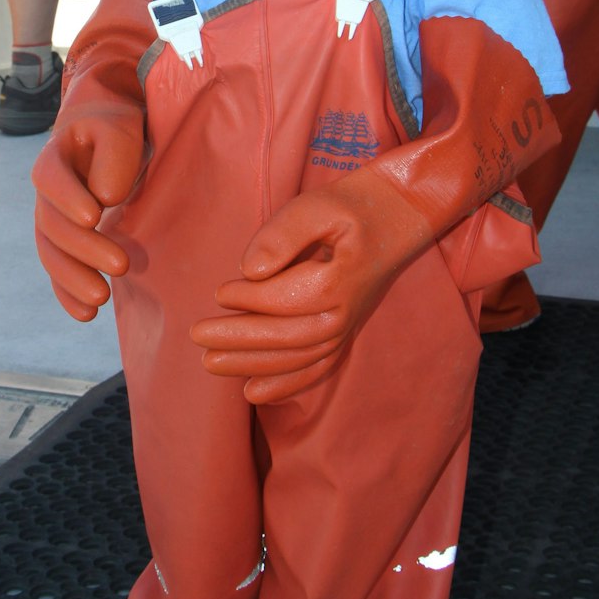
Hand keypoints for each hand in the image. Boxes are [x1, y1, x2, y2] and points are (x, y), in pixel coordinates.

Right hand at [32, 107, 142, 320]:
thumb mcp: (118, 127)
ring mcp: (52, 219)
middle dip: (83, 249)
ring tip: (101, 300)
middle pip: (52, 225)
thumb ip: (113, 155)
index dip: (68, 199)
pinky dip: (67, 293)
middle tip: (121, 266)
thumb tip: (106, 198)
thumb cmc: (114, 126)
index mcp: (53, 158)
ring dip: (72, 279)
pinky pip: (58, 269)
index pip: (51, 180)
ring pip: (51, 252)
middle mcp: (46, 193)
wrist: (104, 130)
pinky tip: (86, 314)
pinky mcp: (65, 241)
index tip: (94, 216)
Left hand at [191, 169, 429, 403]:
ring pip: (296, 359)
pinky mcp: (346, 333)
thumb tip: (250, 270)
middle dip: (239, 339)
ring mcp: (346, 328)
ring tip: (211, 364)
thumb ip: (283, 235)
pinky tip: (254, 393)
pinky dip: (287, 385)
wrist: (400, 216)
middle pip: (285, 336)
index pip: (284, 299)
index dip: (248, 298)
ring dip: (252, 365)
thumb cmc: (353, 207)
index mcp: (337, 282)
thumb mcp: (318, 205)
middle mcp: (343, 314)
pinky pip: (317, 369)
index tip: (218, 292)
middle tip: (198, 335)